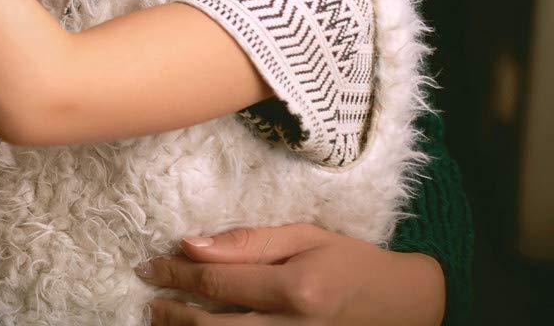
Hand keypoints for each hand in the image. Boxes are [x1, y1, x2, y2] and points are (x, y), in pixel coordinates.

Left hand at [138, 225, 444, 325]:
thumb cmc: (352, 262)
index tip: (149, 266)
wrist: (406, 306)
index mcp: (295, 289)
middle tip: (148, 300)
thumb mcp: (304, 236)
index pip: (219, 283)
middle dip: (174, 314)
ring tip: (161, 321)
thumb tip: (192, 243)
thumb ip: (248, 241)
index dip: (177, 274)